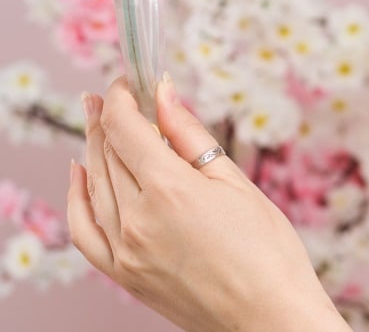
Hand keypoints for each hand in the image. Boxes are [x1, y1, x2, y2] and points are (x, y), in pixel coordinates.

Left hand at [67, 75, 348, 331]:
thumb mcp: (235, 182)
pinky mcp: (123, 274)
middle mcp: (137, 218)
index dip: (121, 97)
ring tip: (97, 124)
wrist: (269, 317)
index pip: (125, 127)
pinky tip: (81, 175)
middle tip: (108, 95)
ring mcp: (125, 249)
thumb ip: (192, 137)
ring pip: (93, 185)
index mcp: (170, 189)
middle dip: (105, 117)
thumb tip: (165, 95)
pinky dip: (77, 197)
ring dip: (92, 148)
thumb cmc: (268, 252)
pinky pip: (84, 230)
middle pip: (106, 152)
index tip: (129, 83)